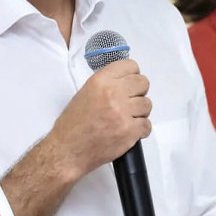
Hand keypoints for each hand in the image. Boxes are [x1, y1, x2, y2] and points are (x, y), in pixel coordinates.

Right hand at [47, 59, 151, 179]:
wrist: (68, 150)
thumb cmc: (73, 124)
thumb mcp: (85, 93)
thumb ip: (106, 84)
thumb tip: (125, 82)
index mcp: (100, 81)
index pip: (131, 66)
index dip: (132, 75)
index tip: (128, 84)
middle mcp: (113, 93)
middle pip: (143, 83)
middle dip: (138, 93)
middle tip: (129, 103)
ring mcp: (122, 113)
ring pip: (147, 104)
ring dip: (140, 112)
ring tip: (126, 119)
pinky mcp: (129, 131)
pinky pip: (147, 125)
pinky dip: (141, 129)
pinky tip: (128, 131)